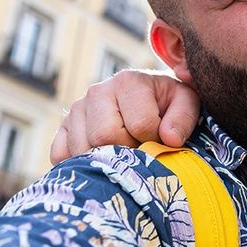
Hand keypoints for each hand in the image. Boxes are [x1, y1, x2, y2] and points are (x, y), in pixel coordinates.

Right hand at [50, 70, 201, 163]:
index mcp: (129, 82)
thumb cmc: (168, 104)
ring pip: (82, 149)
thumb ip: (183, 118)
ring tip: (124, 152)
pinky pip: (60, 155)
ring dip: (105, 160)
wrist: (147, 99)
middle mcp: (97, 92)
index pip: (140, 125)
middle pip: (104, 137)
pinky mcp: (62, 128)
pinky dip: (80, 165)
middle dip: (127, 152)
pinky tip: (101, 160)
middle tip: (141, 150)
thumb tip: (170, 139)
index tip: (162, 139)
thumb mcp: (186, 103)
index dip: (155, 140)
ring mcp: (76, 110)